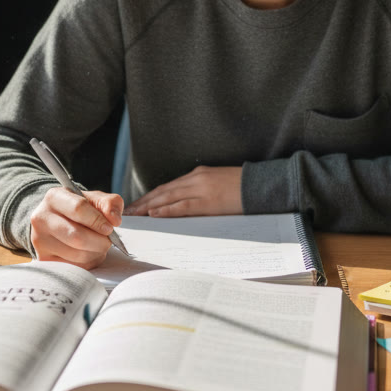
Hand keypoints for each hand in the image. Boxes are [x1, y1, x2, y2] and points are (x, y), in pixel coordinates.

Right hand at [28, 187, 123, 268]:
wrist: (58, 220)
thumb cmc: (79, 209)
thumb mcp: (95, 199)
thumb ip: (109, 203)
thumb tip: (114, 220)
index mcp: (54, 197)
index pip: (78, 209)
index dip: (98, 220)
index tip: (110, 228)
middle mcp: (41, 218)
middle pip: (77, 236)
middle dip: (100, 241)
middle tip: (108, 240)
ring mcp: (39, 240)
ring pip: (77, 254)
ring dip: (96, 253)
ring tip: (99, 245)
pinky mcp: (43, 258)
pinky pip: (74, 266)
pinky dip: (88, 262)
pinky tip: (89, 252)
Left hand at [125, 166, 242, 216]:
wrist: (262, 185)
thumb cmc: (242, 187)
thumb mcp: (218, 184)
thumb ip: (201, 191)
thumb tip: (185, 204)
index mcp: (198, 175)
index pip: (168, 186)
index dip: (150, 196)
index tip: (137, 205)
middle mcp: (196, 179)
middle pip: (163, 191)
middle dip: (144, 202)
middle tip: (128, 213)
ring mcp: (201, 189)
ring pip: (168, 198)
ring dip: (149, 207)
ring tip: (135, 216)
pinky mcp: (209, 201)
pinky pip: (183, 206)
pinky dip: (167, 210)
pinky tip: (155, 214)